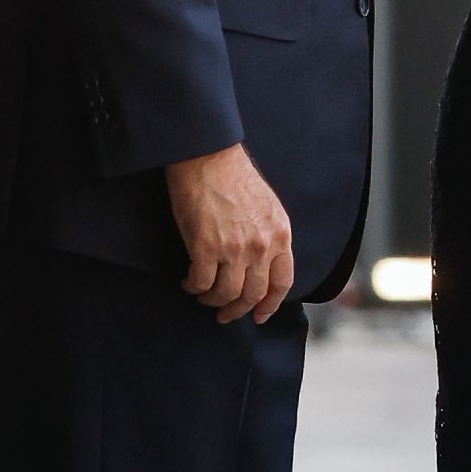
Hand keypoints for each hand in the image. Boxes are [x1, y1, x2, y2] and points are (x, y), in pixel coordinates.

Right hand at [164, 144, 293, 324]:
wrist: (208, 156)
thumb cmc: (234, 175)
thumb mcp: (267, 206)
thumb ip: (269, 236)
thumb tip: (261, 265)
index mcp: (280, 234)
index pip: (282, 282)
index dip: (270, 305)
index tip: (259, 315)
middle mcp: (261, 246)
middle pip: (252, 295)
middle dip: (236, 310)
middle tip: (224, 314)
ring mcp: (234, 249)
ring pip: (225, 295)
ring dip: (212, 301)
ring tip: (202, 295)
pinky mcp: (205, 249)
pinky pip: (200, 284)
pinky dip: (193, 288)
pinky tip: (188, 281)